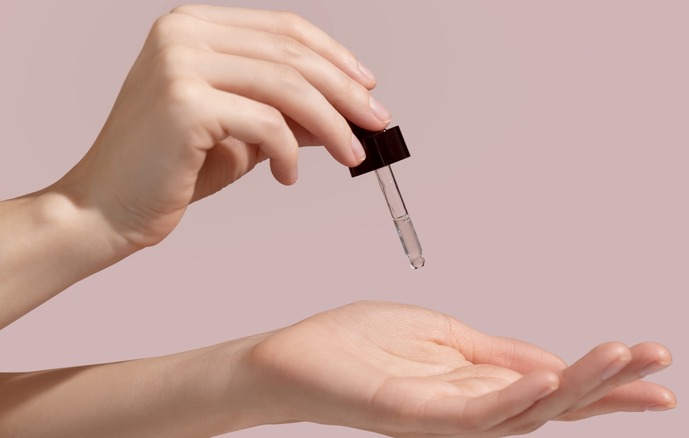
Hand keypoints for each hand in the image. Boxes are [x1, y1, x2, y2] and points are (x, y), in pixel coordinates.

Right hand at [56, 5, 389, 248]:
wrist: (107, 207)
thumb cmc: (171, 168)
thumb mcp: (242, 131)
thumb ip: (287, 112)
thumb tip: (346, 111)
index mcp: (195, 26)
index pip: (285, 29)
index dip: (335, 57)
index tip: (368, 87)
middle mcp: (184, 33)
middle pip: (293, 54)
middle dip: (346, 92)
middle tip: (378, 123)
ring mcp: (180, 62)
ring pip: (288, 86)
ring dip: (332, 125)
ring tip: (352, 154)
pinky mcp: (185, 102)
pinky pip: (267, 124)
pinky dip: (290, 154)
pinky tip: (288, 176)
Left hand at [246, 301, 675, 436]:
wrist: (296, 358)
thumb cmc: (361, 346)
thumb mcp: (444, 336)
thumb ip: (497, 353)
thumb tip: (551, 359)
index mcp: (478, 386)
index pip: (552, 385)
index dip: (604, 377)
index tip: (653, 362)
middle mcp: (470, 409)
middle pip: (552, 405)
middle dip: (608, 387)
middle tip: (660, 370)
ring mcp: (444, 417)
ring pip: (523, 411)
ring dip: (574, 386)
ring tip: (620, 360)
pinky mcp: (413, 416)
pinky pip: (472, 414)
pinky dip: (513, 398)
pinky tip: (546, 380)